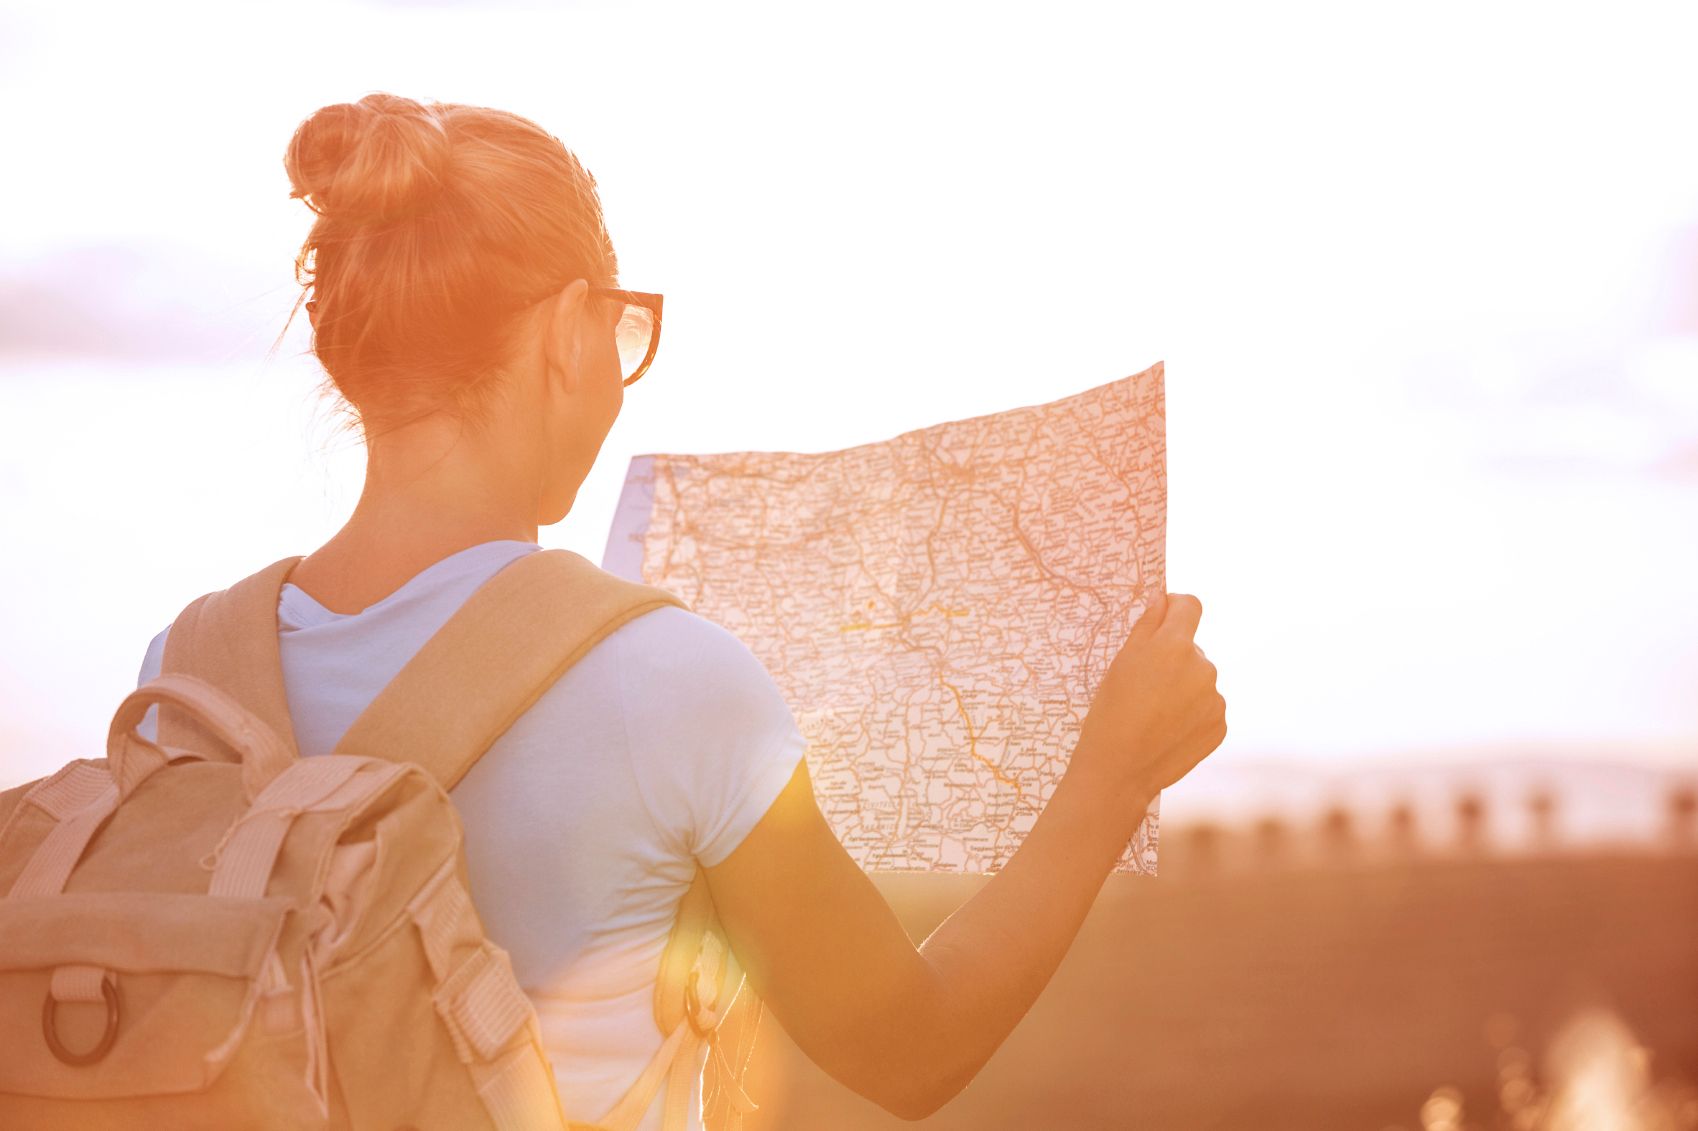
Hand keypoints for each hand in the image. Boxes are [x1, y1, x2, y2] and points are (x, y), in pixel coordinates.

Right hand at [1071, 592, 1225, 807]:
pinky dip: (1192, 714)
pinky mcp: (1220, 725)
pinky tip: (1167, 729)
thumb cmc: (1111, 711)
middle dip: (1173, 658)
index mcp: (1175, 645)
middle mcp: (1203, 667)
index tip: (1161, 620)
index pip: (1190, 605)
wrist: (1120, 769)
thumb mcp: (1121, 661)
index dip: (1174, 608)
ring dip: (1183, 688)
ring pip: (1199, 680)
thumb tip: (1163, 599)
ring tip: (1154, 713)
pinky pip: (1207, 708)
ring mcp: (1215, 698)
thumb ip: (1147, 625)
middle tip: (1144, 685)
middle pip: (1191, 648)